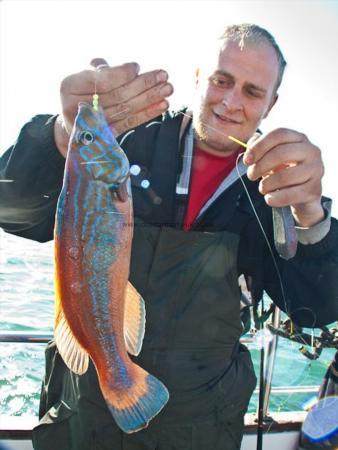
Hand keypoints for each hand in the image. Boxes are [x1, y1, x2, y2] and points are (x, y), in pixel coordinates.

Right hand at [54, 58, 172, 156]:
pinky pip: (130, 123)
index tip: (138, 67)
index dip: (121, 74)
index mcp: (70, 86)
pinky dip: (147, 114)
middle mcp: (77, 107)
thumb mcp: (86, 76)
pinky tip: (162, 106)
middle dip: (143, 85)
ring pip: (125, 110)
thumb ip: (103, 70)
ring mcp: (92, 125)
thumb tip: (133, 70)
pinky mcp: (106, 137)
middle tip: (164, 76)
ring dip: (150, 99)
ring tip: (168, 89)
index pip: (100, 80)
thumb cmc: (84, 93)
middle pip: (117, 96)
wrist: (74, 123)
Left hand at [243, 128, 324, 226]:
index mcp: (299, 138)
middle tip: (250, 175)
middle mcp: (311, 151)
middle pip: (280, 153)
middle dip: (260, 166)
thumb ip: (259, 148)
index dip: (259, 146)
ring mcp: (315, 170)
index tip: (246, 160)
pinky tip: (269, 198)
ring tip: (262, 188)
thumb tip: (250, 148)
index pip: (278, 134)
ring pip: (284, 176)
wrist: (302, 195)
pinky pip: (289, 195)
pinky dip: (274, 198)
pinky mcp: (314, 190)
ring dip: (266, 184)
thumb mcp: (271, 157)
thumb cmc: (284, 171)